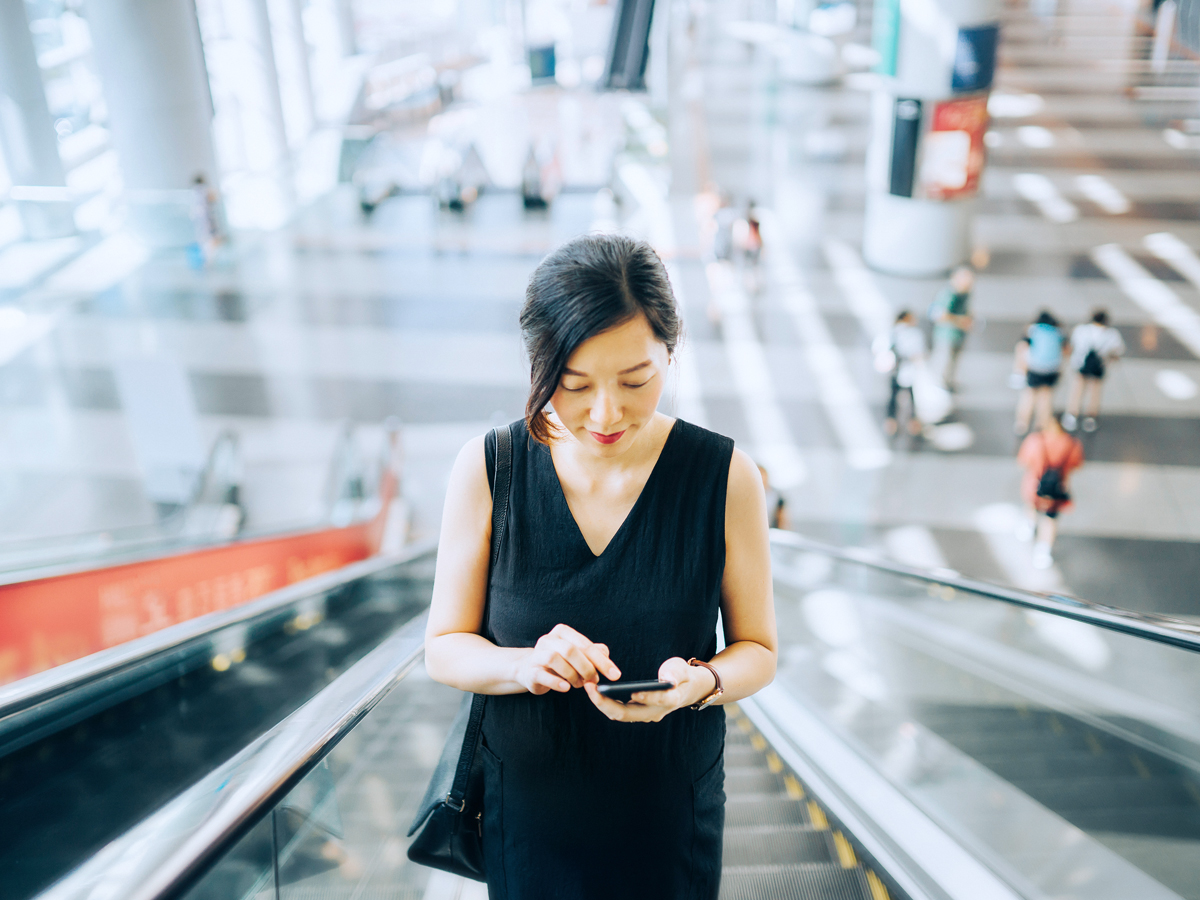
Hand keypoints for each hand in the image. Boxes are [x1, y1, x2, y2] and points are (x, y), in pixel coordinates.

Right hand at [513, 624, 620, 694]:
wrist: (531, 670)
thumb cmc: (560, 662)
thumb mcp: (578, 655)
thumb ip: (594, 653)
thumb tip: (607, 657)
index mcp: (563, 632)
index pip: (585, 645)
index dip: (602, 661)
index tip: (615, 675)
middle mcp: (548, 640)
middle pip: (570, 650)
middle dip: (587, 668)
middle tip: (594, 681)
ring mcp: (537, 655)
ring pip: (555, 660)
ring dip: (572, 675)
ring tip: (579, 684)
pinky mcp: (530, 671)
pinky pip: (543, 675)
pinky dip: (556, 682)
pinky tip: (566, 688)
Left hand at [583, 657, 716, 722]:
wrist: (685, 688)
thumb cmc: (681, 674)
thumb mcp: (681, 668)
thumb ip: (676, 673)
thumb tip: (669, 680)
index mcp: (671, 700)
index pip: (658, 701)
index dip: (646, 697)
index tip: (633, 691)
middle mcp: (655, 712)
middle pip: (629, 714)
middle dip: (607, 703)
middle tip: (591, 687)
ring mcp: (645, 715)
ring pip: (620, 715)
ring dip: (602, 703)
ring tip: (588, 687)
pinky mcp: (636, 713)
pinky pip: (618, 711)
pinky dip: (605, 703)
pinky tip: (594, 690)